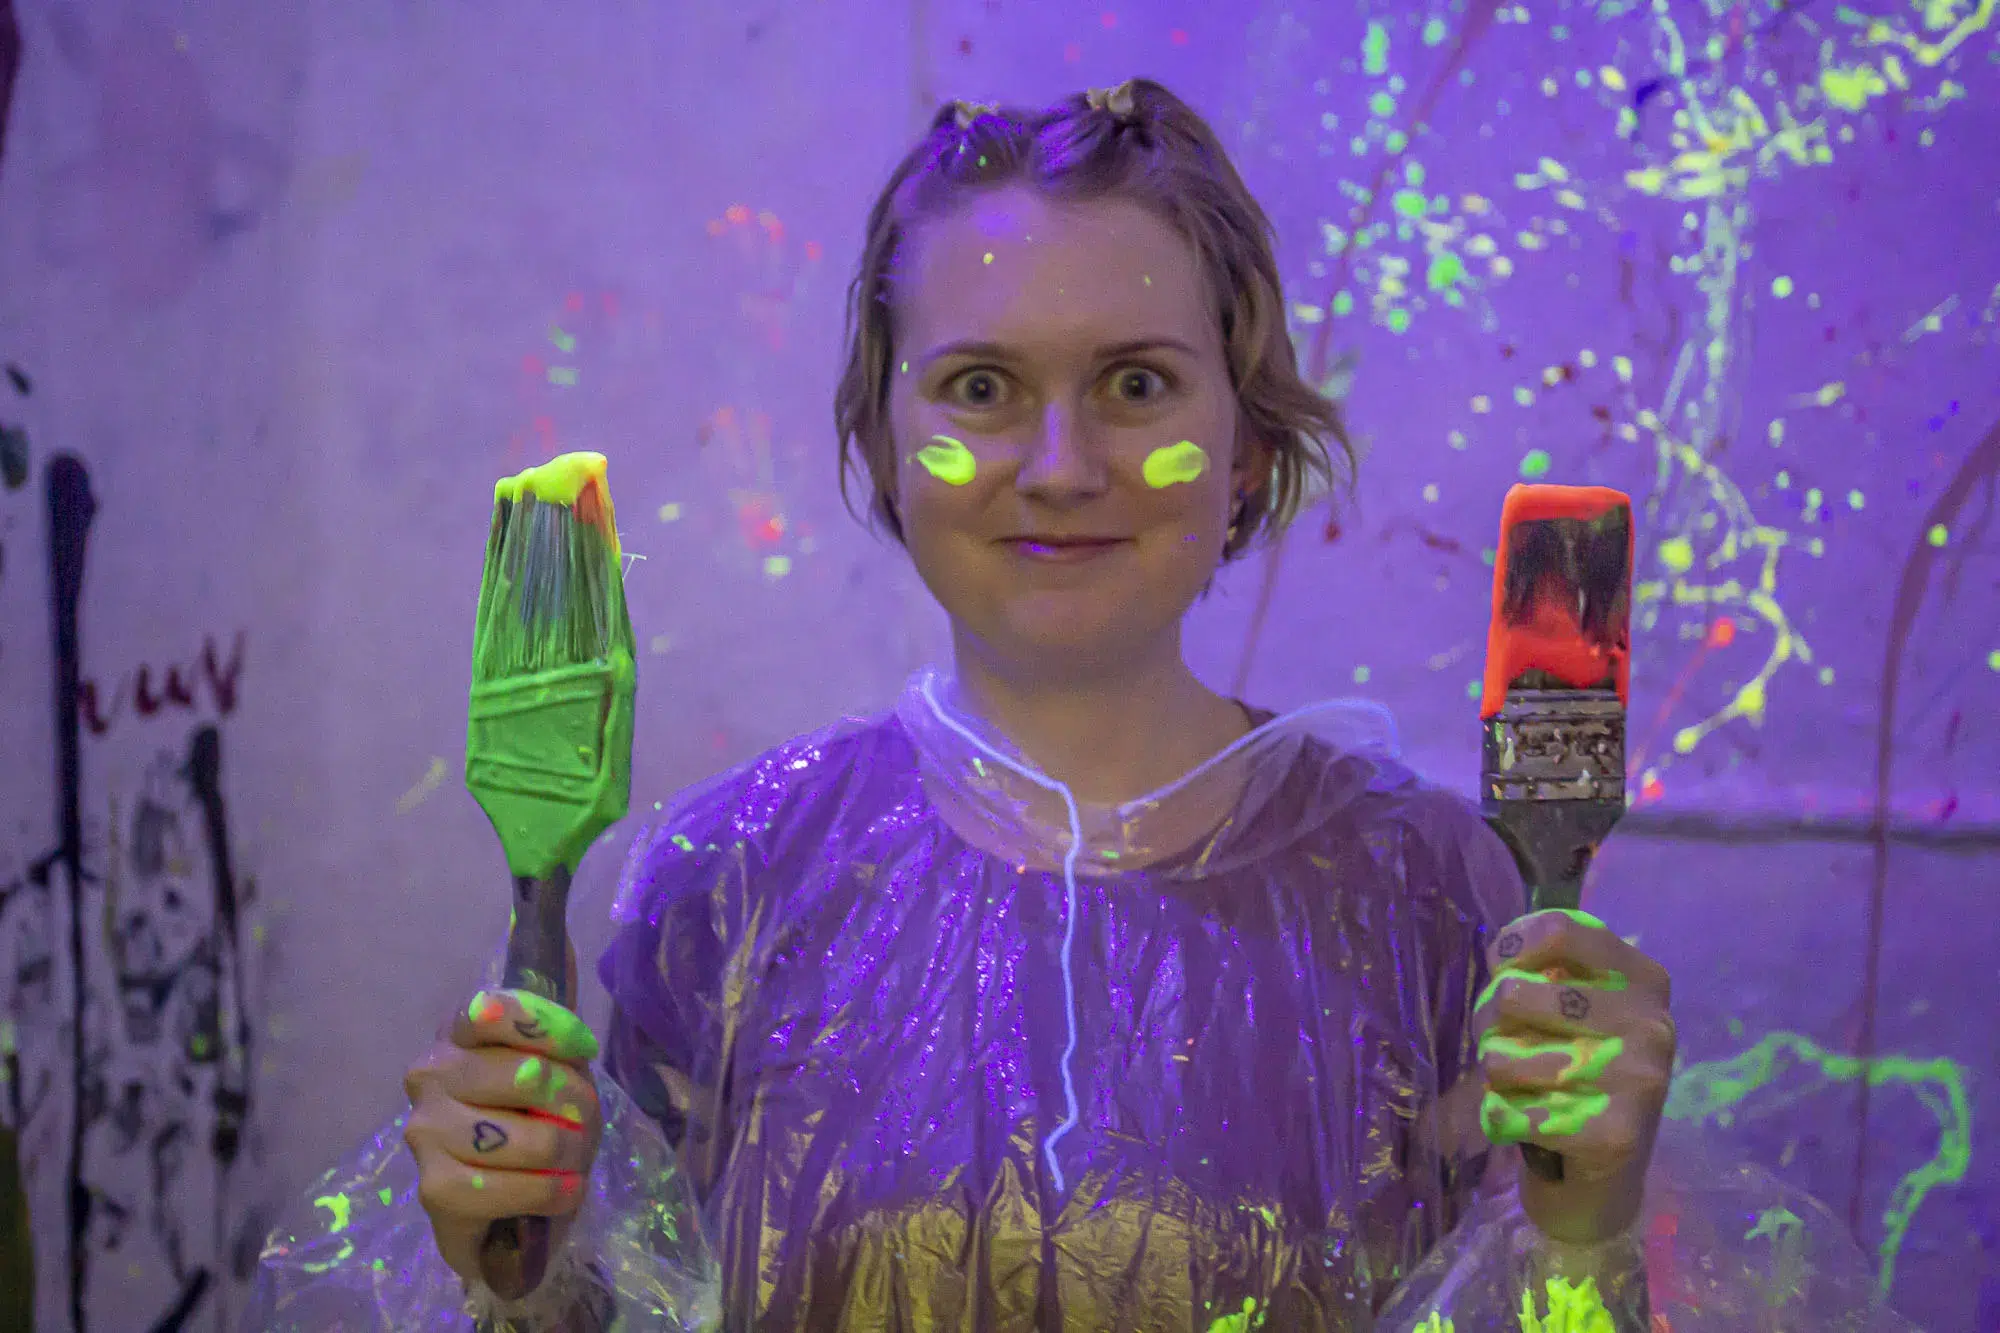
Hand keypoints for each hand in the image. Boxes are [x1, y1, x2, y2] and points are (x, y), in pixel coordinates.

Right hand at [404, 988, 603, 1285]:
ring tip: (575, 1159)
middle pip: (525, 1075)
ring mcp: (424, 1132)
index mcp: (457, 1033)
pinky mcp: (433, 1190)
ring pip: (524, 1137)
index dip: (549, 1027)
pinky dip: (550, 1191)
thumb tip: (561, 940)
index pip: (495, 1009)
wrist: (506, 1206)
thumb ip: (553, 1012)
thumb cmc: (533, 1119)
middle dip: (576, 1104)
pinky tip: (563, 1188)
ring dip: (568, 1152)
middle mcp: (429, 1074)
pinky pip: (508, 1187)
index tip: (584, 1048)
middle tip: (584, 1122)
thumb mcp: (555, 1061)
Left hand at [1474, 907, 1674, 1244]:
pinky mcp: (1613, 1136)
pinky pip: (1506, 1112)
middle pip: (1513, 995)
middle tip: (1505, 1045)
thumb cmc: (1577, 1073)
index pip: (1559, 931)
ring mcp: (1638, 1081)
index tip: (1504, 972)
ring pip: (1500, 1058)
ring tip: (1523, 1088)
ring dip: (1494, 1077)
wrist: (1606, 1178)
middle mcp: (1651, 1024)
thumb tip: (1504, 957)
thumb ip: (1545, 970)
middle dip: (1487, 1023)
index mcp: (1643, 979)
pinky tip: (1528, 1125)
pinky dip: (1499, 1119)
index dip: (1511, 949)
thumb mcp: (1576, 1008)